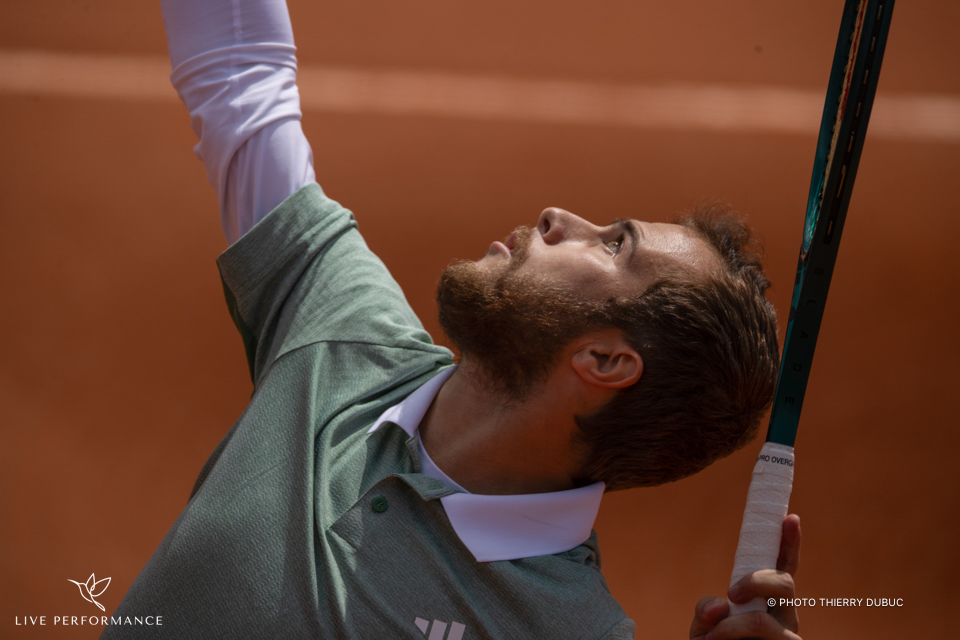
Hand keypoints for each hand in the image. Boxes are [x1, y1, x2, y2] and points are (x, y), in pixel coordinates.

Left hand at [689, 514, 801, 639]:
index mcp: (769, 602)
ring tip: (710, 639)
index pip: (783, 567)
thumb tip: (719, 605)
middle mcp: (785, 617)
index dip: (790, 542)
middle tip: (729, 593)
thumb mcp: (703, 628)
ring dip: (733, 628)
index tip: (790, 516)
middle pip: (786, 584)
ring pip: (765, 622)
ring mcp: (788, 638)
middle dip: (757, 581)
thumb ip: (705, 612)